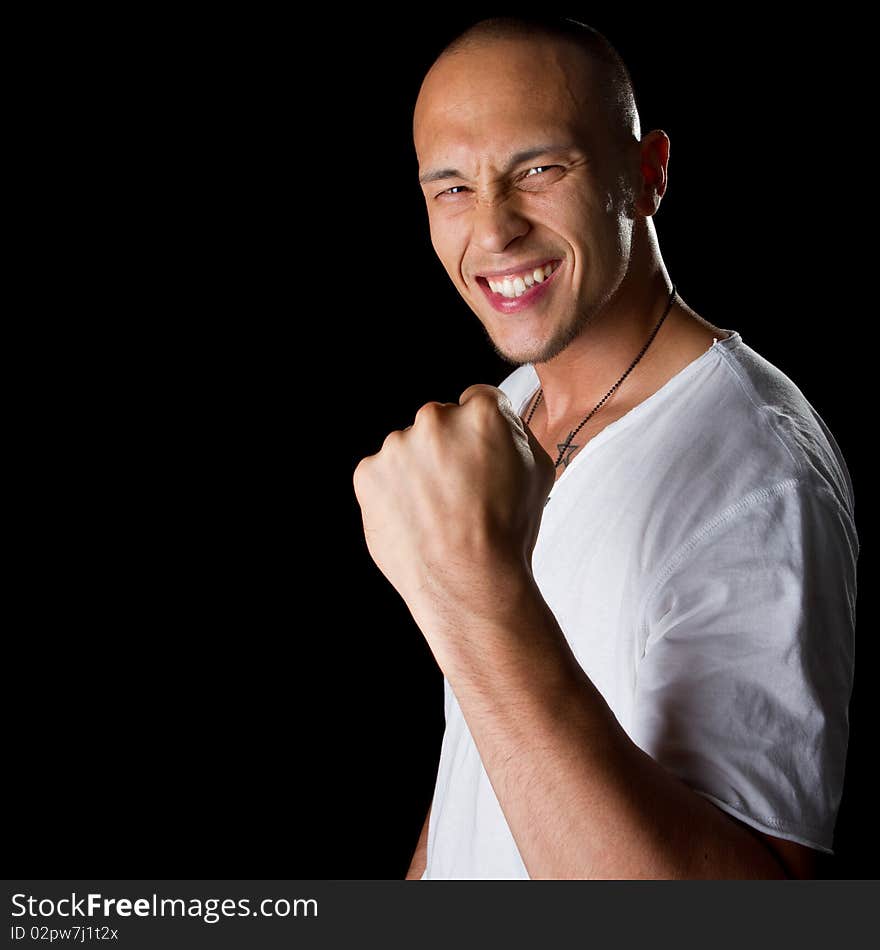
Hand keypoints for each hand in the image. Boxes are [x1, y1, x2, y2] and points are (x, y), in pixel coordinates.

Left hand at [352, 384, 554, 639]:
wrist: (469, 582)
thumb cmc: (510, 532)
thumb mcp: (539, 471)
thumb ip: (515, 433)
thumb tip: (498, 422)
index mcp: (482, 413)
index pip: (478, 401)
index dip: (482, 433)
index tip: (481, 459)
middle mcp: (435, 419)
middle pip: (439, 422)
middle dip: (447, 448)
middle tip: (460, 493)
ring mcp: (396, 446)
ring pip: (407, 449)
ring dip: (418, 471)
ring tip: (437, 513)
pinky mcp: (368, 473)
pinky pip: (381, 475)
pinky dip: (392, 493)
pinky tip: (415, 520)